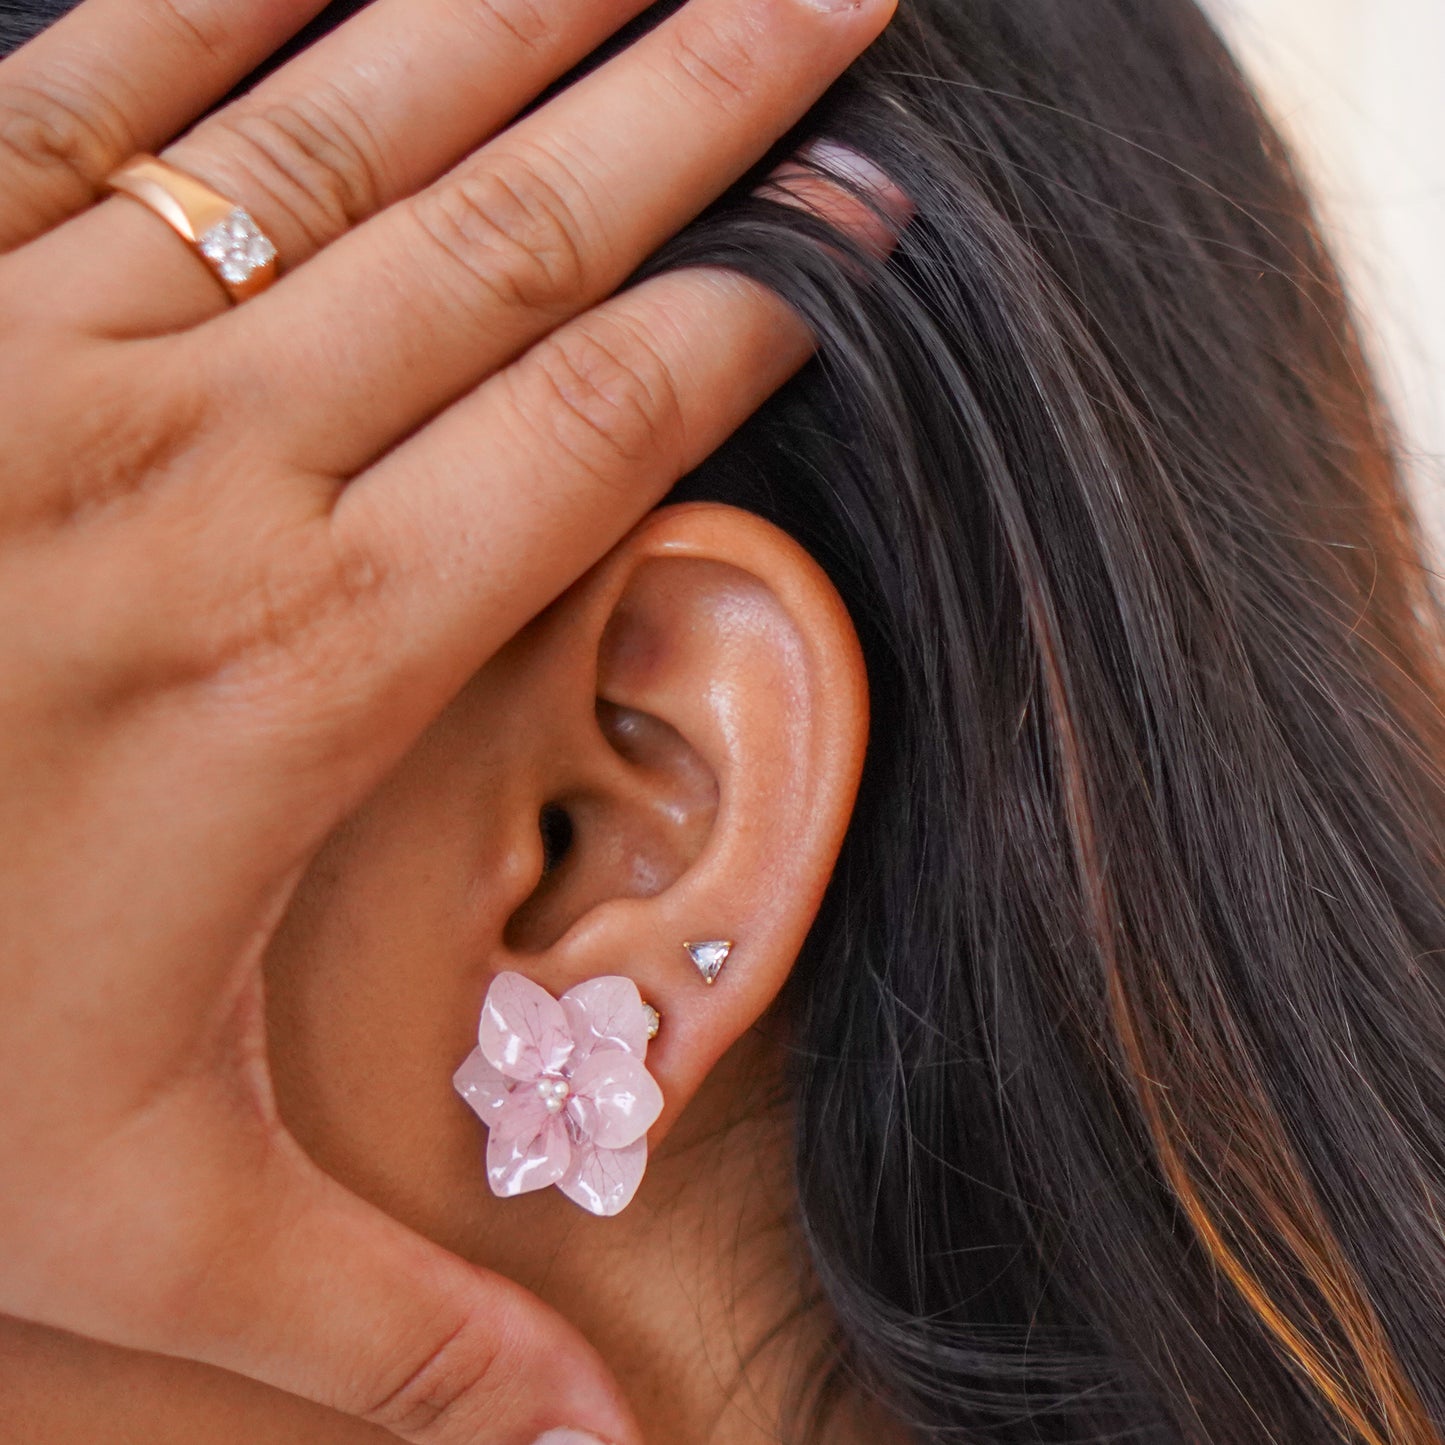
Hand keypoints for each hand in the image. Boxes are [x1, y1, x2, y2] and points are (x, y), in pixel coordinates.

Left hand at [0, 0, 893, 1439]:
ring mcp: (50, 334)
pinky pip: (128, 64)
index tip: (857, 240)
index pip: (593, 430)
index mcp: (298, 659)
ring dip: (534, 5)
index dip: (746, 320)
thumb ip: (389, 1330)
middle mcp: (206, 464)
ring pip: (352, 117)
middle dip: (708, 98)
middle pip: (522, 235)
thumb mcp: (134, 1219)